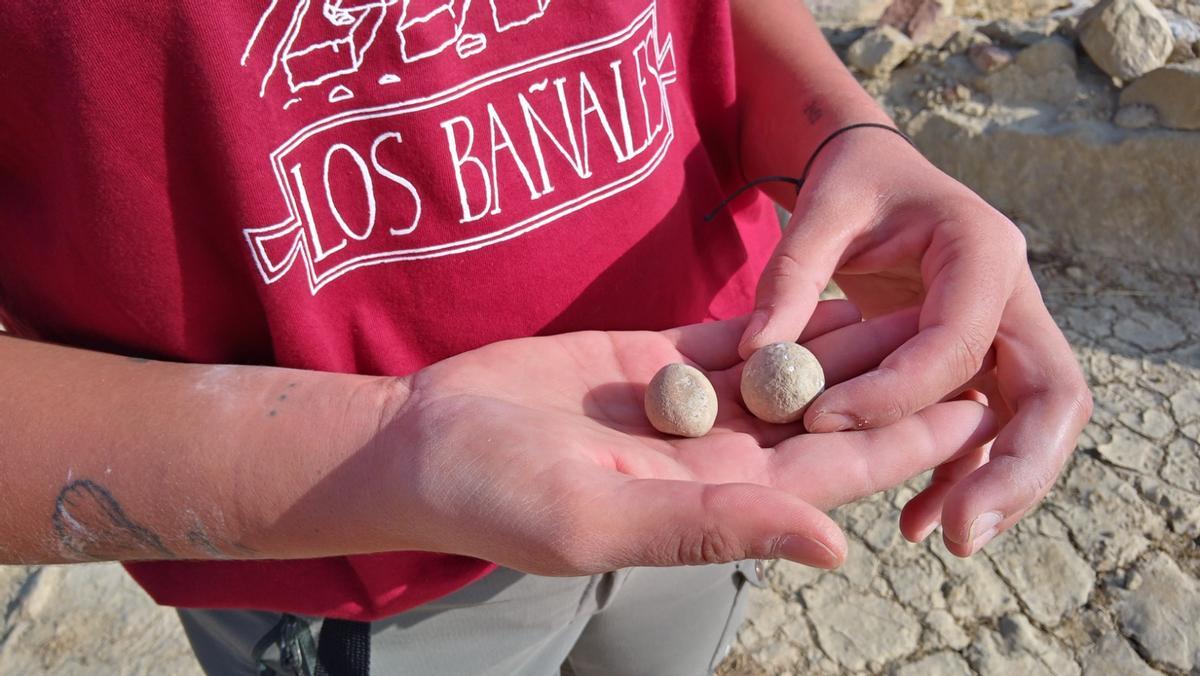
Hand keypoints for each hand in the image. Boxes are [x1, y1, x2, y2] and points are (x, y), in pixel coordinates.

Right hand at [380, 301, 996, 574]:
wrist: (426, 441)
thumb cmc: (499, 495)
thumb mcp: (603, 518)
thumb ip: (716, 527)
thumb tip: (834, 546)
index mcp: (711, 502)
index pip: (828, 473)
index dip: (901, 444)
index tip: (971, 414)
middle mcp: (712, 457)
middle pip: (826, 418)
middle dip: (897, 387)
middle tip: (974, 345)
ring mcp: (684, 406)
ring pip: (789, 371)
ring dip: (851, 342)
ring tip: (921, 305)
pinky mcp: (652, 360)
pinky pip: (734, 336)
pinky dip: (784, 316)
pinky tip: (831, 288)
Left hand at [738, 128, 1092, 556]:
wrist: (880, 174)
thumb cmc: (852, 185)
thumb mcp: (820, 208)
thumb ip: (792, 273)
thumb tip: (758, 355)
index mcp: (981, 249)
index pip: (958, 339)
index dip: (896, 390)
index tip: (824, 422)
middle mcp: (1014, 296)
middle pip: (1052, 394)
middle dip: (1015, 469)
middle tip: (961, 534)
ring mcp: (1010, 333)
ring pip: (1036, 423)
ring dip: (1000, 486)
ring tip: (943, 537)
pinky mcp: (987, 363)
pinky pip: (993, 428)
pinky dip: (966, 475)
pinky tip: (918, 521)